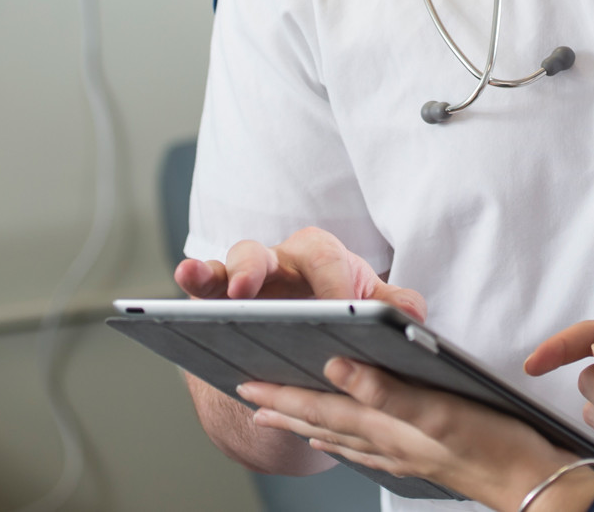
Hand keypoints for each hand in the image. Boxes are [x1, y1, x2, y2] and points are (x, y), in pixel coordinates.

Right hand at [174, 226, 427, 320]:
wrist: (313, 339)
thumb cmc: (345, 313)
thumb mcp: (374, 310)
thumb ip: (396, 307)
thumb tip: (412, 316)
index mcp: (324, 259)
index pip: (327, 262)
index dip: (329, 285)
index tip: (335, 312)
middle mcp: (283, 261)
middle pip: (268, 254)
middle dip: (256, 269)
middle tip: (247, 290)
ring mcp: (250, 278)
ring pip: (231, 264)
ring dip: (215, 271)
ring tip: (194, 276)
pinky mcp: (223, 298)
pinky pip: (206, 283)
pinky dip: (193, 277)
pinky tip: (182, 279)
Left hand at [242, 358, 576, 511]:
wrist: (530, 481)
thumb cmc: (493, 444)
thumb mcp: (439, 408)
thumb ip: (386, 389)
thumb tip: (338, 366)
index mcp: (386, 426)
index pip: (321, 408)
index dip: (282, 395)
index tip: (247, 385)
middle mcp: (387, 442)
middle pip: (323, 425)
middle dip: (284, 410)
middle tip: (250, 400)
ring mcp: (404, 453)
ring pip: (342, 438)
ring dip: (308, 426)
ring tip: (283, 419)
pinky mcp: (423, 458)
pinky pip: (367, 449)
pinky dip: (345, 442)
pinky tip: (344, 442)